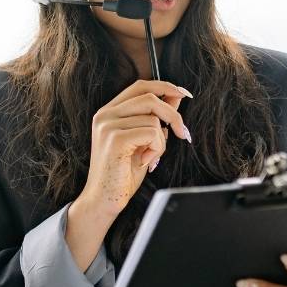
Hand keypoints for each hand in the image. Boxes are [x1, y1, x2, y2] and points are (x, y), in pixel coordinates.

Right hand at [73, 79, 191, 220]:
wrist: (103, 201)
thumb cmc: (123, 174)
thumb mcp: (143, 141)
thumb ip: (155, 118)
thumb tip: (176, 97)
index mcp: (109, 112)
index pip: (140, 86)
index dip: (164, 86)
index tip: (183, 94)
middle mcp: (105, 115)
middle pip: (150, 97)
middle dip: (173, 114)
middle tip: (183, 133)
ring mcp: (108, 126)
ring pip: (154, 119)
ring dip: (161, 141)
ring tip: (151, 157)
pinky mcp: (115, 139)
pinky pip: (152, 133)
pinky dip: (157, 148)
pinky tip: (146, 161)